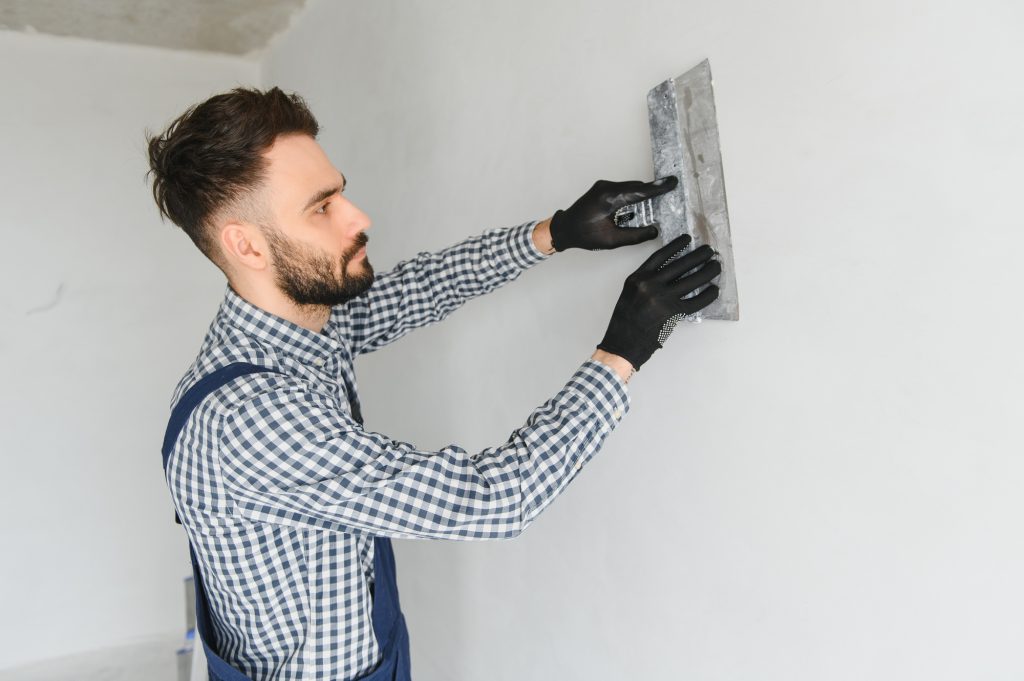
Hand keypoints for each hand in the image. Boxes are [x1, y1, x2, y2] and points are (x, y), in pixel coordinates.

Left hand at [549, 176, 678, 250]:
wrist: (564, 229)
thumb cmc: (584, 235)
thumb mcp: (612, 240)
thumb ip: (635, 235)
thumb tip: (655, 230)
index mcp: (609, 198)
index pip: (639, 191)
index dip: (657, 188)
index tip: (672, 182)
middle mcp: (606, 188)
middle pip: (636, 187)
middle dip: (652, 192)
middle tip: (668, 197)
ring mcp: (603, 186)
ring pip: (630, 187)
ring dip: (641, 194)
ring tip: (654, 204)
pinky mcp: (602, 188)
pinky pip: (623, 189)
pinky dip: (632, 195)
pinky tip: (637, 205)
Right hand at [597, 234, 720, 369]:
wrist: (622, 344)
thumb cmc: (624, 321)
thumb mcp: (629, 293)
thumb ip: (646, 281)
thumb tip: (672, 272)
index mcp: (637, 278)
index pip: (661, 256)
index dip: (676, 245)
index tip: (687, 239)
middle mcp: (650, 285)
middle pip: (681, 264)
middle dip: (699, 255)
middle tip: (709, 251)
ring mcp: (662, 299)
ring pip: (692, 280)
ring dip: (708, 271)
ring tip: (716, 266)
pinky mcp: (673, 313)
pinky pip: (696, 301)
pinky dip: (708, 295)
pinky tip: (714, 290)